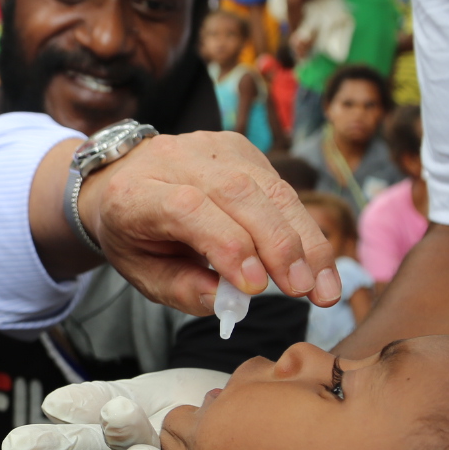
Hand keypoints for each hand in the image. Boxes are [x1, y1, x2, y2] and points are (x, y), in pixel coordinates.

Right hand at [0, 370, 229, 449]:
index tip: (15, 447)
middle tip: (105, 420)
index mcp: (121, 444)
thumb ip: (100, 400)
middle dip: (100, 447)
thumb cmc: (197, 404)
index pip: (80, 443)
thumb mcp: (145, 394)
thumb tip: (52, 406)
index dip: (49, 446)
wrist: (265, 420)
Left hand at [72, 131, 339, 314]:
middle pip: (238, 193)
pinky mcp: (240, 149)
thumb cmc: (134, 234)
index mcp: (136, 193)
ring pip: (269, 188)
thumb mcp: (140, 273)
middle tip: (305, 291)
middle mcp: (174, 160)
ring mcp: (212, 148)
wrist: (125, 178)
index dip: (228, 244)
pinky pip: (281, 187)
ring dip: (305, 240)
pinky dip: (304, 227)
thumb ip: (180, 289)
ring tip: (323, 286)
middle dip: (280, 246)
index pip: (188, 208)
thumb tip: (229, 301)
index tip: (257, 287)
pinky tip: (317, 262)